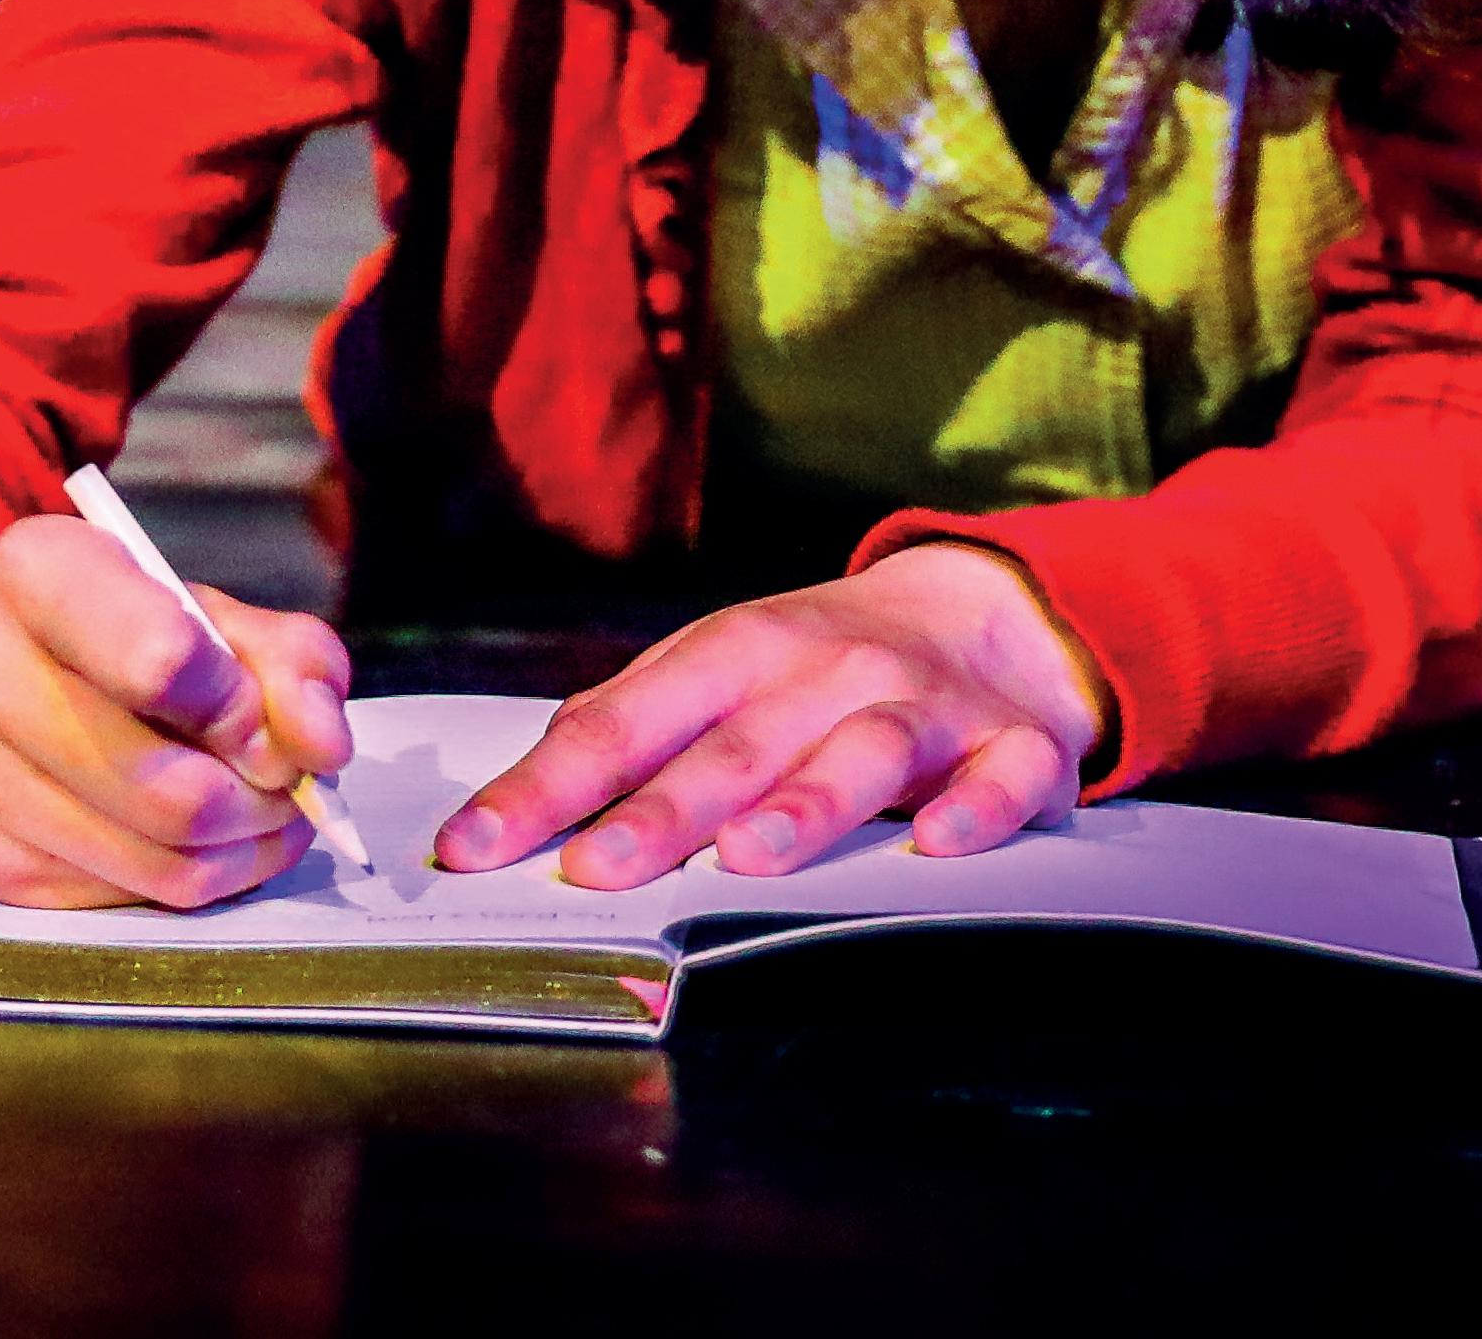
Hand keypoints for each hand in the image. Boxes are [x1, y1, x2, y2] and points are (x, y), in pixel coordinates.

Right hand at [0, 515, 354, 909]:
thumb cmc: (94, 628)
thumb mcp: (191, 600)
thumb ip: (284, 654)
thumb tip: (323, 745)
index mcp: (36, 570)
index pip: (163, 661)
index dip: (241, 706)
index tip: (266, 717)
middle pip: (171, 788)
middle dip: (262, 798)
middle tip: (284, 782)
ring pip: (158, 858)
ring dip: (241, 849)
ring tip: (261, 813)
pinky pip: (127, 897)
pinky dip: (191, 878)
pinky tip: (202, 841)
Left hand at [432, 544, 1107, 888]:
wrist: (980, 612)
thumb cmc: (819, 666)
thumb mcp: (721, 671)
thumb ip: (629, 727)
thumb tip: (510, 796)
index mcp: (736, 654)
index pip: (626, 720)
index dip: (545, 786)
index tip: (470, 848)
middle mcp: (824, 671)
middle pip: (736, 745)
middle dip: (663, 810)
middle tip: (596, 869)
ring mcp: (921, 706)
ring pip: (860, 753)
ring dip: (804, 804)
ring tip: (749, 859)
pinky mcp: (1010, 745)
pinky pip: (1000, 777)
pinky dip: (975, 808)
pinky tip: (939, 846)